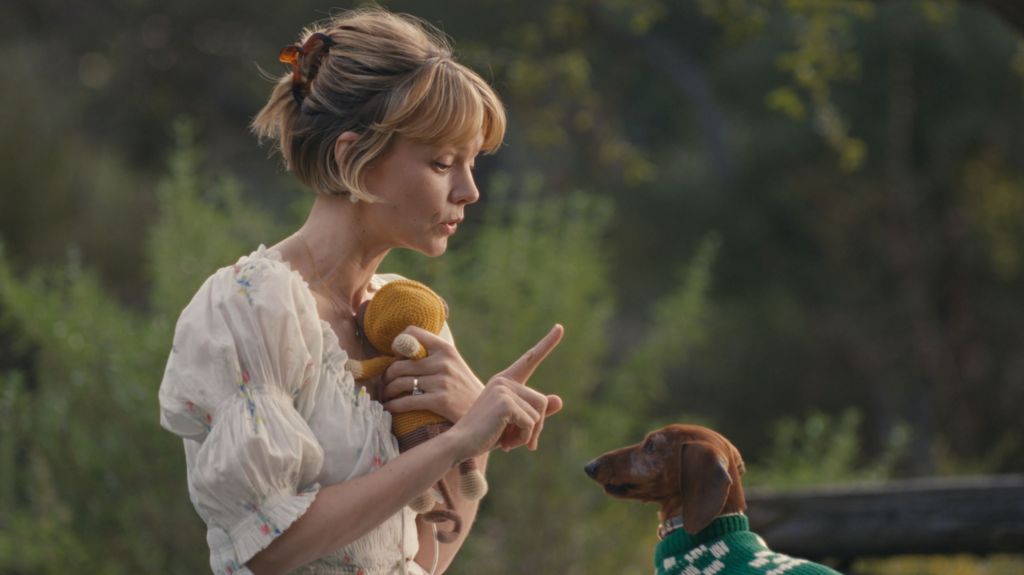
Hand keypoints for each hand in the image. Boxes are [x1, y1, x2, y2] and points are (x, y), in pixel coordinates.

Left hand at [382, 326, 484, 422]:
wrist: (487, 413)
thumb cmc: (463, 388)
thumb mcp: (453, 364)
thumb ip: (432, 356)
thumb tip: (401, 351)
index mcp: (445, 348)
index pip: (412, 332)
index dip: (398, 343)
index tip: (396, 357)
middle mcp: (443, 361)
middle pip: (399, 364)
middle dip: (387, 375)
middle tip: (385, 383)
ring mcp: (442, 381)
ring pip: (399, 382)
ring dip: (387, 391)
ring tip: (386, 396)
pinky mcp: (440, 400)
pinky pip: (406, 401)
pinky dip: (393, 406)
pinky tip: (390, 408)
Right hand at [447, 325, 564, 460]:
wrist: (460, 444)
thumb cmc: (485, 435)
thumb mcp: (514, 423)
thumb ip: (535, 412)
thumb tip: (559, 400)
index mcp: (505, 381)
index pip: (530, 359)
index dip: (547, 343)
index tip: (560, 328)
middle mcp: (504, 381)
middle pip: (542, 401)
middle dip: (535, 427)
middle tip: (520, 442)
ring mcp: (504, 390)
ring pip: (538, 415)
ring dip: (528, 435)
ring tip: (508, 442)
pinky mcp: (505, 403)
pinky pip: (530, 423)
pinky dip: (523, 438)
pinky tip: (506, 444)